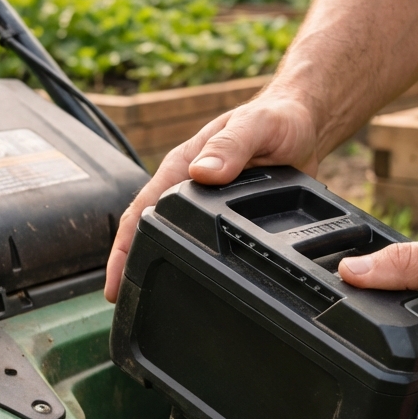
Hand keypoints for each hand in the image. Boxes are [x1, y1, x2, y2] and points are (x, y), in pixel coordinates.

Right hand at [105, 89, 319, 301]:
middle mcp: (190, 186)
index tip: (115, 278)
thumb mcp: (255, 126)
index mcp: (184, 165)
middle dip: (131, 263)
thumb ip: (231, 146)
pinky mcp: (231, 214)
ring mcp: (209, 203)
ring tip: (149, 299)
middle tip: (121, 299)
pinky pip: (204, 241)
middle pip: (150, 229)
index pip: (142, 209)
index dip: (124, 245)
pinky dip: (193, 260)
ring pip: (175, 238)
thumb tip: (203, 172)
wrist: (303, 123)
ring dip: (160, 263)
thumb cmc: (276, 118)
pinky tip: (193, 280)